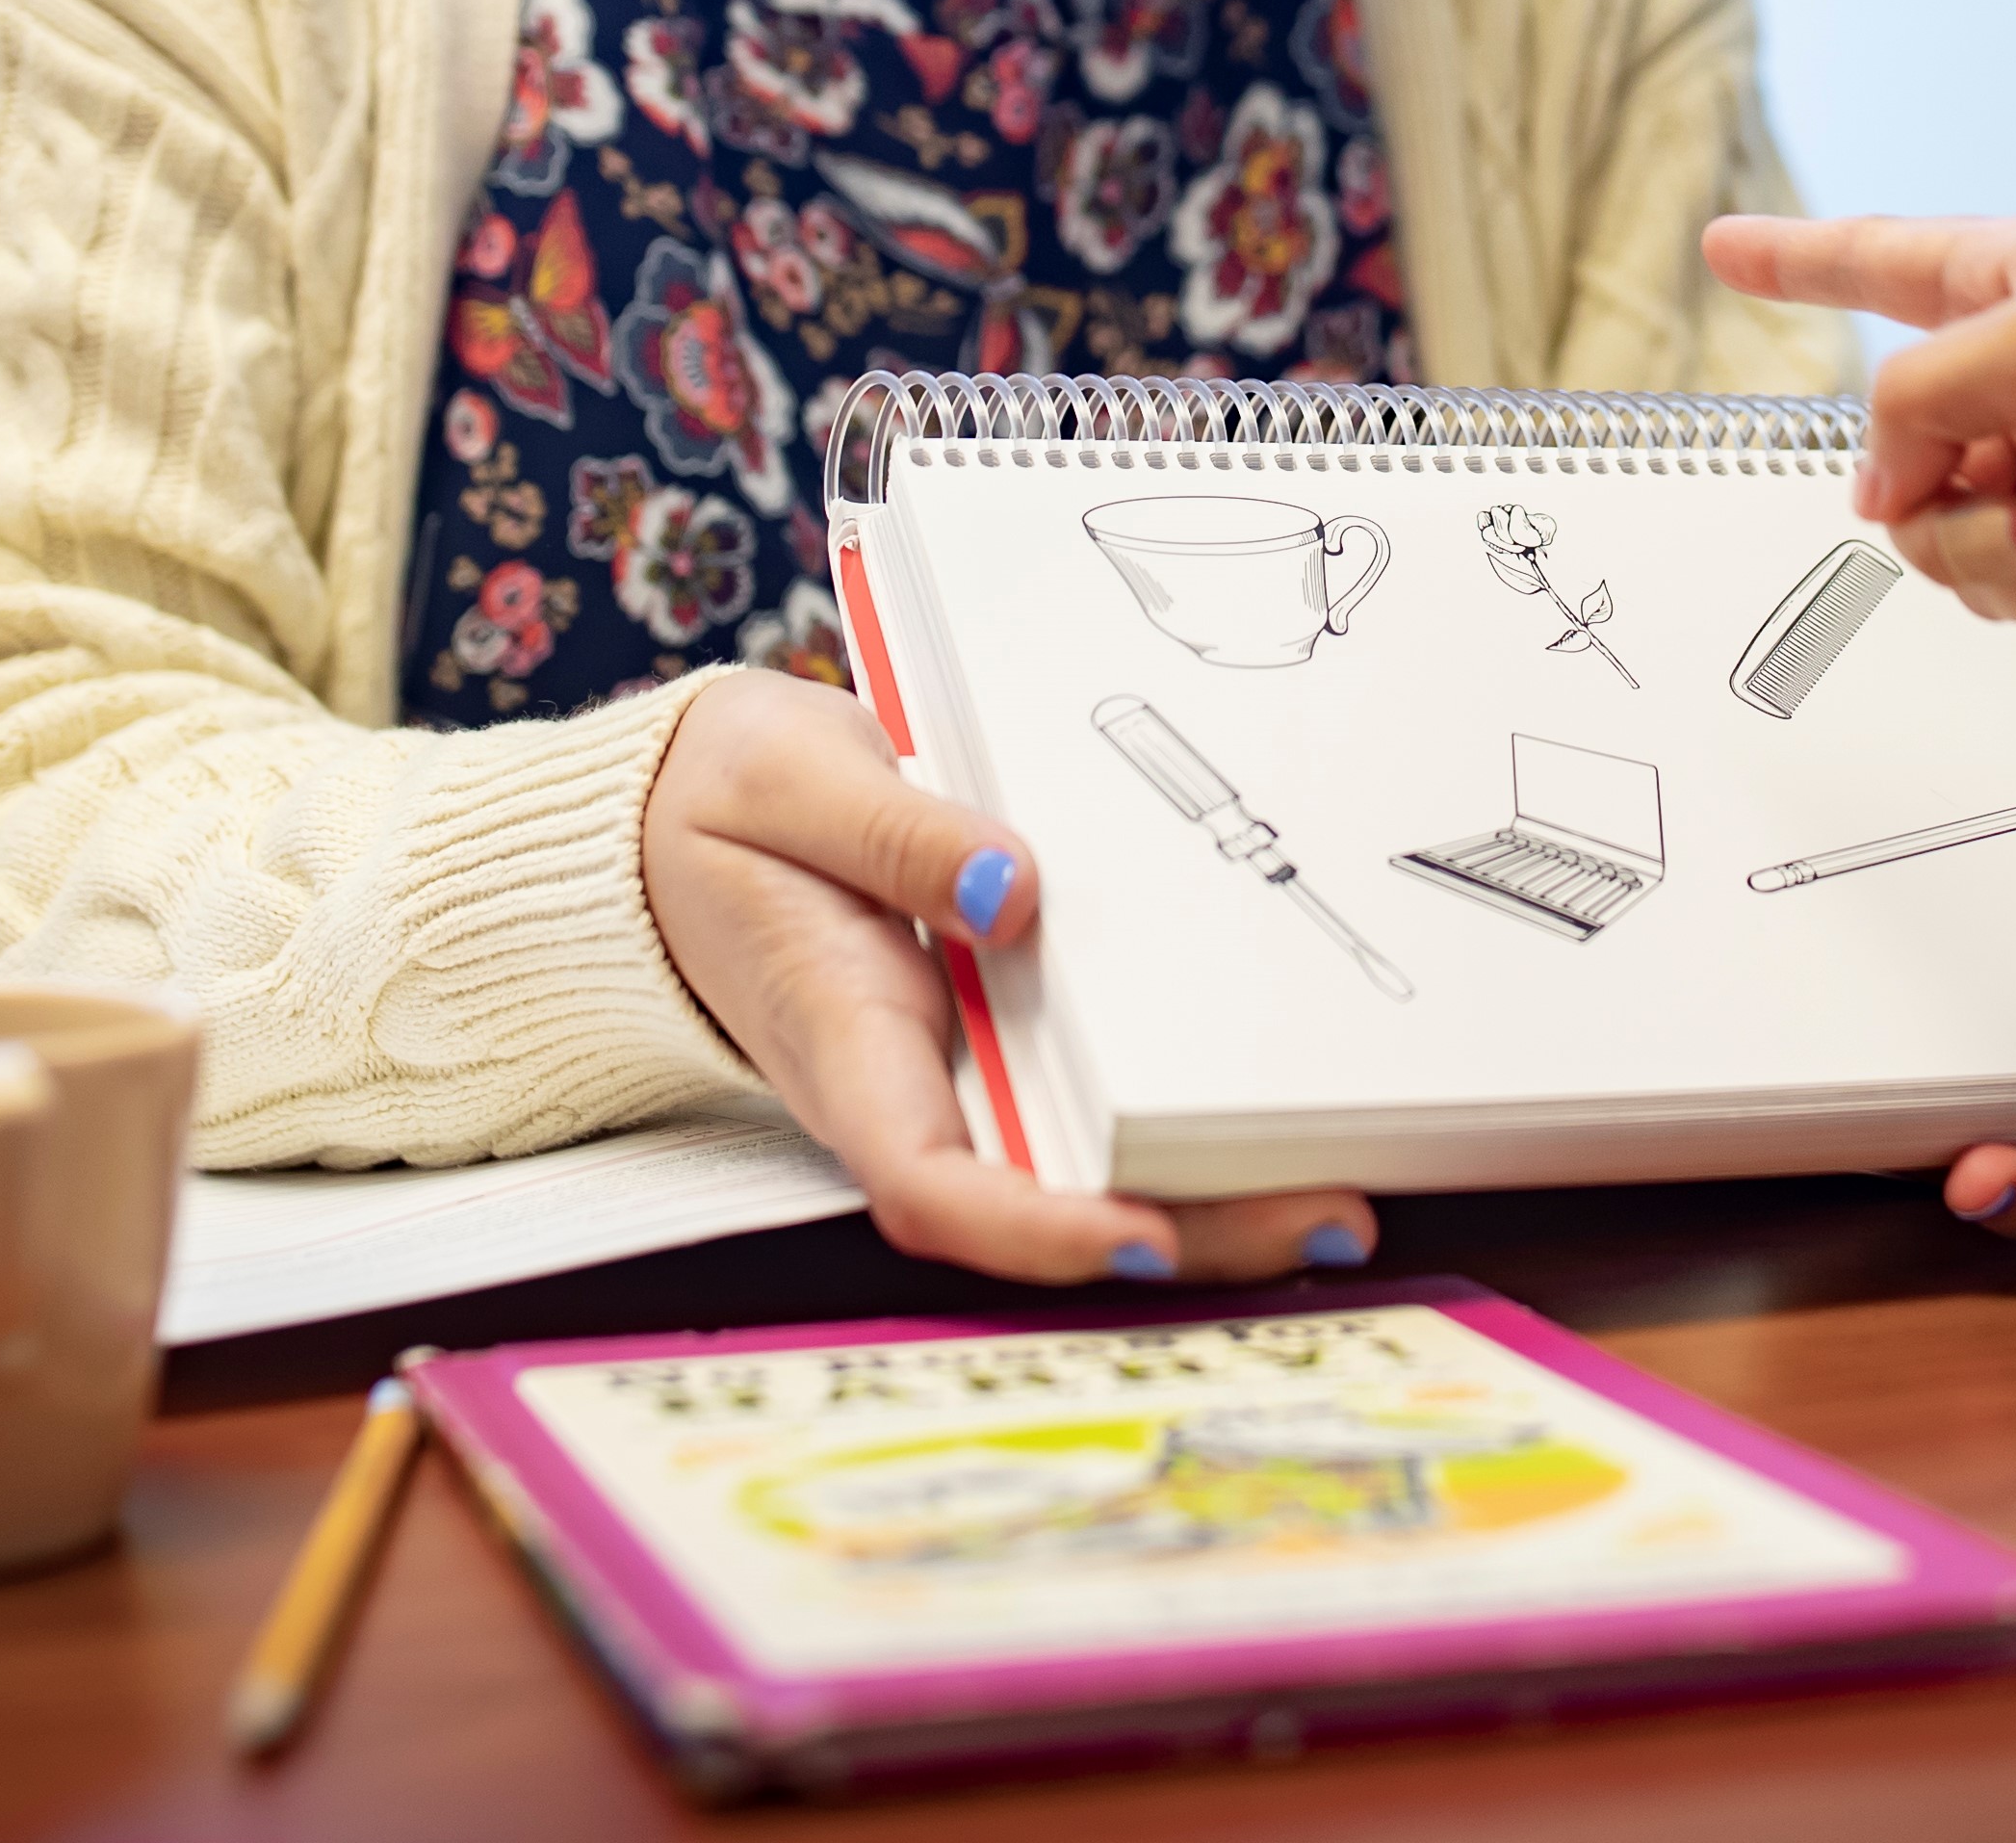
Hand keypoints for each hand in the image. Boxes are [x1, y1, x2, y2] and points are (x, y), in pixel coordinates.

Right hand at [642, 671, 1376, 1284]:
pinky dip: (1185, 1127)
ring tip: (1341, 1197)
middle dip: (1186, 1236)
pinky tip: (1282, 1122)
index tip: (1138, 1235)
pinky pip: (1095, 1103)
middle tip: (1326, 1219)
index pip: (929, 1180)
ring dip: (1210, 1200)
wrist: (674, 815)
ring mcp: (959, 1070)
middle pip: (1045, 1205)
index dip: (1034, 1229)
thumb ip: (893, 834)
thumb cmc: (720, 804)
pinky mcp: (999, 1033)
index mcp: (842, 1042)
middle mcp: (910, 1086)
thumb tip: (1016, 889)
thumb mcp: (784, 780)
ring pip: (1087, 1170)